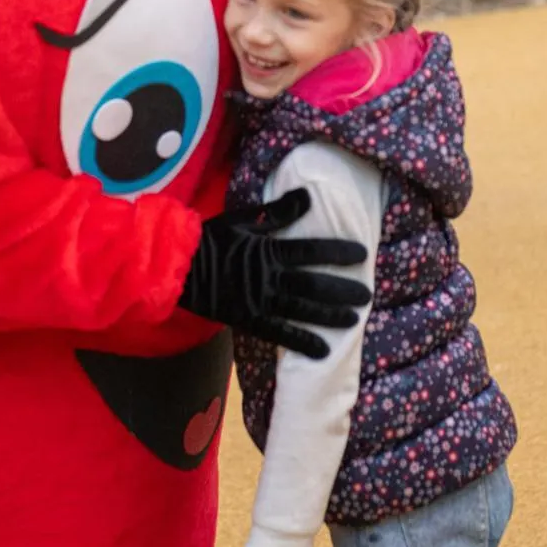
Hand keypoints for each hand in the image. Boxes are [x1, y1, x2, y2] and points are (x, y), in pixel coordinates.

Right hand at [178, 188, 370, 359]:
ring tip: (355, 320)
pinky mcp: (251, 320)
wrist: (178, 268)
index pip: (311, 250)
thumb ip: (276, 212)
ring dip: (330, 315)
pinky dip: (303, 342)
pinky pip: (281, 334)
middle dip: (342, 289)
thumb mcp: (243, 219)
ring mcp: (261, 301)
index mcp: (269, 249)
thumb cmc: (210, 240)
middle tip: (368, 294)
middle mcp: (270, 277)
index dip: (338, 252)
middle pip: (314, 283)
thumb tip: (308, 197)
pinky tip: (324, 350)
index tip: (362, 254)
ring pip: (303, 309)